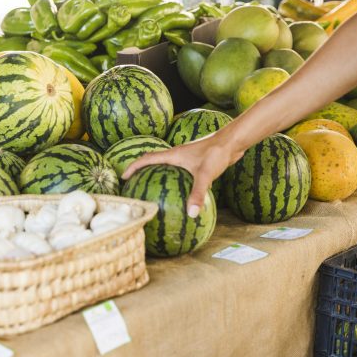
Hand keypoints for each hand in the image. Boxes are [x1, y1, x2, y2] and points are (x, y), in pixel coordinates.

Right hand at [122, 133, 243, 216]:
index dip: (133, 167)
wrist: (233, 141)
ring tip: (155, 191)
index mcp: (173, 155)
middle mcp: (177, 155)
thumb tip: (191, 214)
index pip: (146, 159)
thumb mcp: (205, 175)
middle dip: (142, 172)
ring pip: (168, 167)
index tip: (123, 177)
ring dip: (159, 176)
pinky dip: (177, 182)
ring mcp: (187, 158)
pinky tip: (184, 196)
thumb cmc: (217, 153)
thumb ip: (197, 194)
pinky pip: (182, 173)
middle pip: (154, 162)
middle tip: (135, 185)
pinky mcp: (197, 162)